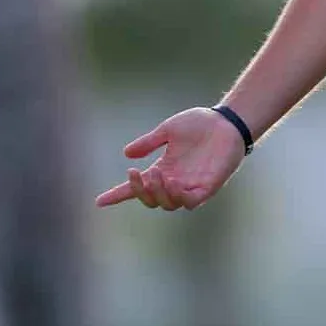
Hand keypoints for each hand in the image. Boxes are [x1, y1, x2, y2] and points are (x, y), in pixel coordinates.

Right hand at [95, 107, 247, 210]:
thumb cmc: (199, 124)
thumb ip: (148, 143)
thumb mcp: (168, 131)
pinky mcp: (207, 187)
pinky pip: (189, 201)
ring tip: (156, 174)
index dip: (118, 195)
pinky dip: (178, 196)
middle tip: (137, 173)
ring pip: (168, 203)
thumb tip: (126, 153)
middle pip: (151, 199)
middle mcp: (174, 181)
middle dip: (139, 191)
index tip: (99, 201)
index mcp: (163, 169)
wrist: (226, 121)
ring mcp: (190, 185)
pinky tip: (172, 182)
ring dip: (157, 192)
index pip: (138, 187)